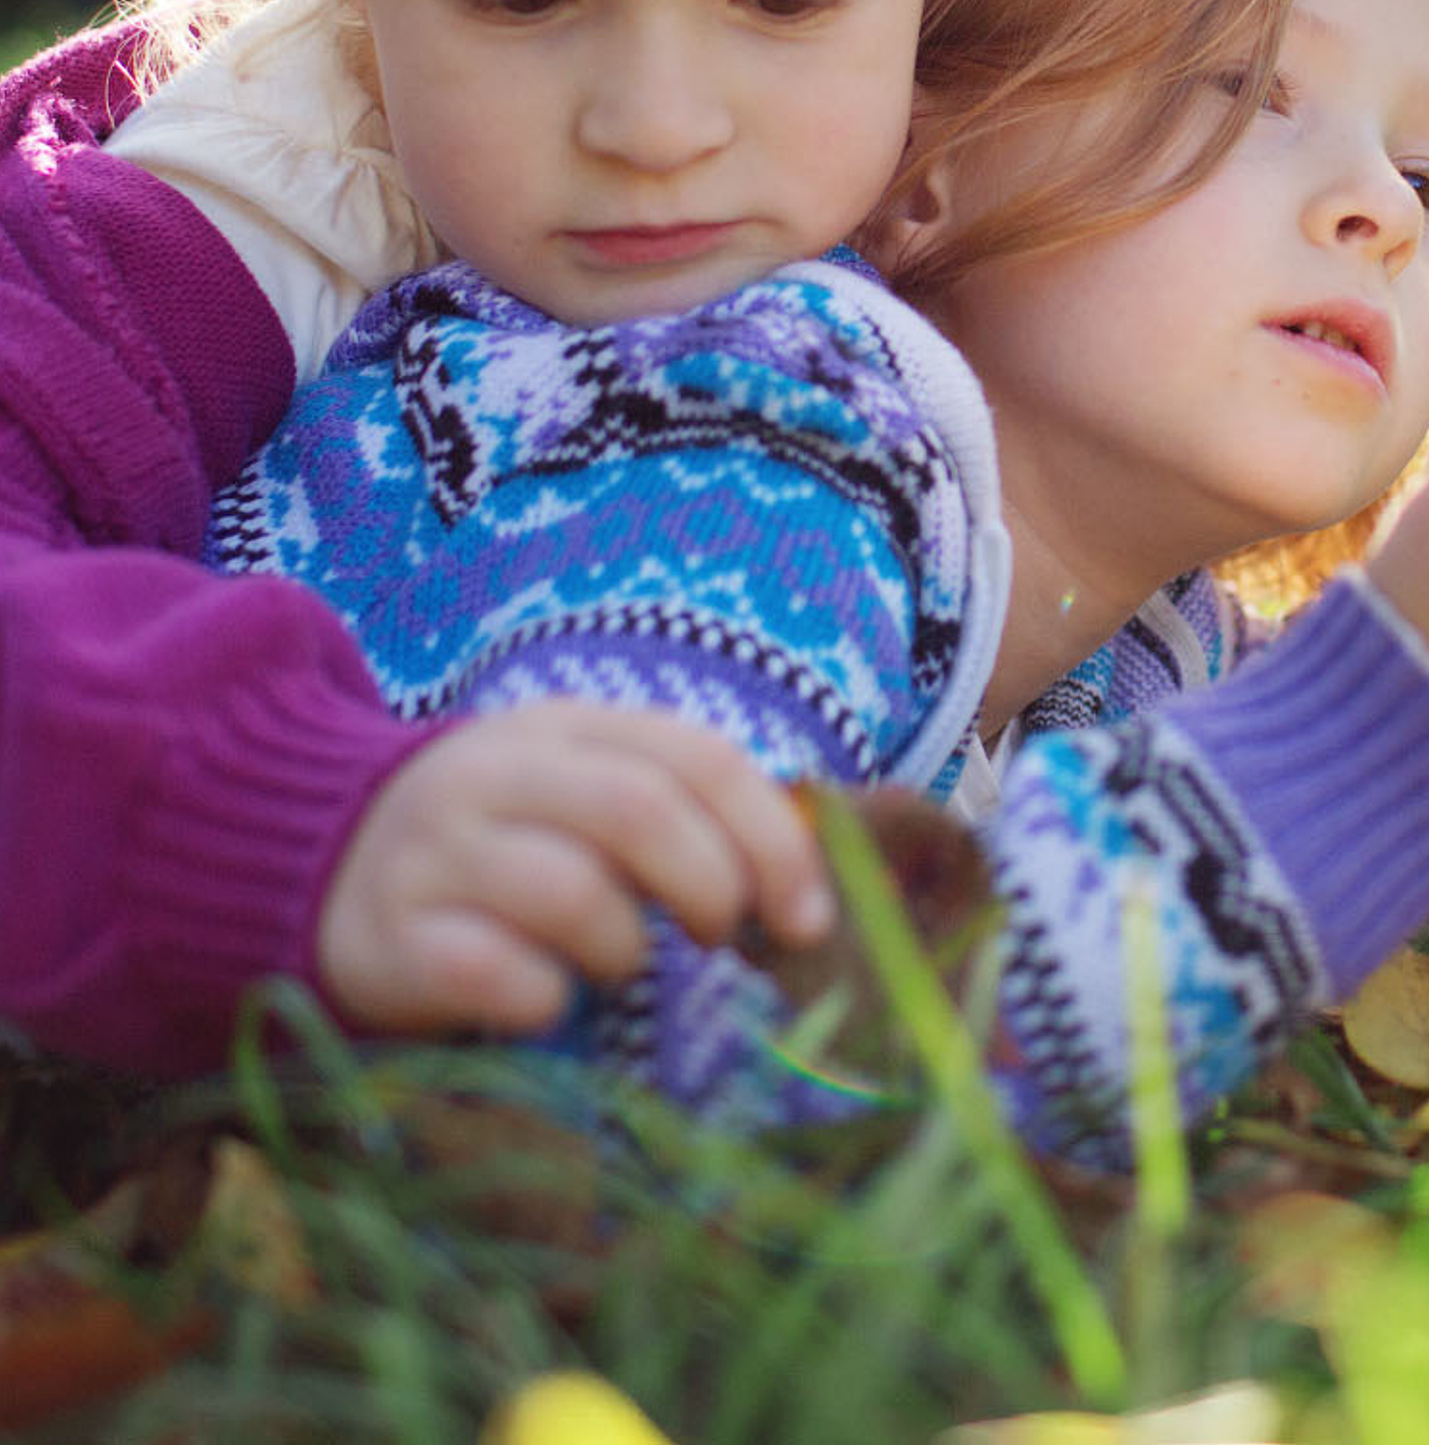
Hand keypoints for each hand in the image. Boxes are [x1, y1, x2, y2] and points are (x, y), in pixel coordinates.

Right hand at [316, 702, 836, 1038]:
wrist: (322, 863)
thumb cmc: (505, 840)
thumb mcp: (586, 792)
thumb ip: (684, 814)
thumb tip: (804, 892)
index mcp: (569, 727)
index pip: (698, 757)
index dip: (771, 837)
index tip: (807, 918)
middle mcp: (499, 774)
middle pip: (638, 812)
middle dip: (709, 885)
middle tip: (720, 937)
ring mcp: (436, 852)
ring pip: (569, 892)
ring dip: (623, 947)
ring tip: (617, 963)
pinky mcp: (386, 938)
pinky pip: (488, 973)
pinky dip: (540, 997)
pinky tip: (542, 999)